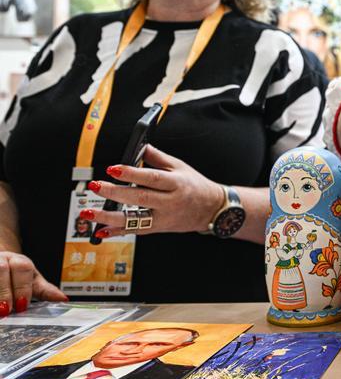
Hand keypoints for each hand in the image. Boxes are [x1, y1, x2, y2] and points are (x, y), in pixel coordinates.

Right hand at [0, 251, 66, 315]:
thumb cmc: (16, 275)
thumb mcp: (32, 280)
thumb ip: (45, 290)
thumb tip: (63, 299)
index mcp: (18, 261)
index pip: (22, 269)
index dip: (22, 287)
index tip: (22, 305)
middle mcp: (1, 259)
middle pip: (1, 269)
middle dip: (4, 291)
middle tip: (6, 310)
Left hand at [83, 145, 222, 237]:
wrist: (211, 209)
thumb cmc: (195, 186)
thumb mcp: (181, 167)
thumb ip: (158, 158)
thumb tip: (141, 146)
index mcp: (176, 183)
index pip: (151, 178)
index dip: (131, 173)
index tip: (112, 168)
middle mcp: (169, 202)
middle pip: (139, 198)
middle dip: (114, 193)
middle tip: (95, 186)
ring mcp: (163, 218)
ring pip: (134, 219)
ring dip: (109, 218)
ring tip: (89, 213)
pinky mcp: (159, 228)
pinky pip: (135, 231)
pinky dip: (117, 232)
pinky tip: (101, 230)